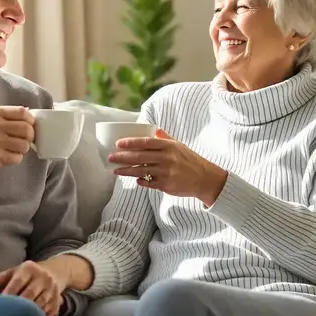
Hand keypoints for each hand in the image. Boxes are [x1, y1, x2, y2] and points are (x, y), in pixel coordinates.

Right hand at [0, 106, 34, 173]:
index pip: (23, 113)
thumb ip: (4, 115)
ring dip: (22, 149)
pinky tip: (6, 156)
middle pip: (27, 129)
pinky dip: (15, 158)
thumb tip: (26, 114)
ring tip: (13, 148)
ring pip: (24, 145)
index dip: (31, 120)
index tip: (30, 125)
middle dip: (29, 136)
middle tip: (24, 139)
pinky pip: (17, 158)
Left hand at [0, 260, 65, 315]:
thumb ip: (0, 279)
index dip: (8, 293)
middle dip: (19, 305)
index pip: (17, 281)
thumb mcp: (14, 272)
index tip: (0, 304)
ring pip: (40, 304)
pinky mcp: (57, 301)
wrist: (54, 273)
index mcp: (29, 268)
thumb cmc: (26, 275)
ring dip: (29, 314)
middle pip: (30, 294)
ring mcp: (52, 289)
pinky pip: (48, 312)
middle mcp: (43, 277)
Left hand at [109, 129, 228, 203]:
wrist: (204, 178)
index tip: (118, 143)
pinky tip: (134, 180)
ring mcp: (166, 172)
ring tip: (115, 170)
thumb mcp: (179, 145)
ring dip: (126, 171)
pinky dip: (140, 181)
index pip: (145, 142)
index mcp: (168, 146)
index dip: (130, 143)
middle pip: (140, 157)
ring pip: (141, 171)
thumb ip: (165, 138)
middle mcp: (166, 158)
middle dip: (122, 157)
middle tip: (110, 157)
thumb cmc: (190, 160)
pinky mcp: (166, 185)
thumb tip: (154, 129)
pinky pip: (149, 183)